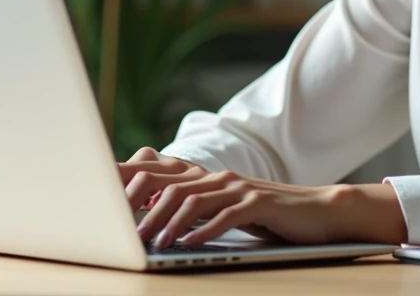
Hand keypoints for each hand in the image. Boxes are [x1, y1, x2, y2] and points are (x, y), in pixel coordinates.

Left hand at [118, 148, 406, 249]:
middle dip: (140, 205)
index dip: (129, 184)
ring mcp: (239, 188)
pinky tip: (189, 244)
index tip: (101, 199)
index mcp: (208, 178)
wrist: (318, 212)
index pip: (160, 175)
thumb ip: (195, 210)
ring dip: (169, 222)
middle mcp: (220, 178)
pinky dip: (204, 231)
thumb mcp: (226, 211)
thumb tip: (152, 218)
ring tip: (153, 242)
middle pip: (170, 185)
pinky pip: (225, 216)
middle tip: (119, 229)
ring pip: (193, 200)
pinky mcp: (258, 204)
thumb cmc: (268, 217)